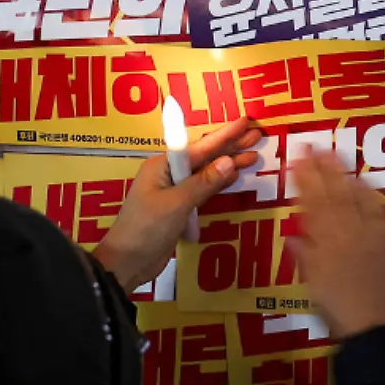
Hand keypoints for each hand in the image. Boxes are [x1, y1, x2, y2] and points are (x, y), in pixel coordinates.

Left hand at [93, 117, 262, 293]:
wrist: (126, 263)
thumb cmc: (146, 229)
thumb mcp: (176, 204)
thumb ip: (203, 183)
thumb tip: (229, 162)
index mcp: (163, 166)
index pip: (200, 146)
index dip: (225, 135)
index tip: (245, 122)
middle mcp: (168, 174)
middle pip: (204, 156)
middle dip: (230, 146)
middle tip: (257, 136)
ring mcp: (174, 192)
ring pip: (206, 173)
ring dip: (228, 165)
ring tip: (253, 156)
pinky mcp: (179, 209)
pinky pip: (203, 190)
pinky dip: (220, 184)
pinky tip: (235, 177)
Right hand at [290, 149, 384, 338]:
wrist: (379, 329)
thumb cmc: (341, 312)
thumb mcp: (314, 286)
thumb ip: (305, 258)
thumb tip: (295, 238)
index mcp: (326, 243)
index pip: (312, 203)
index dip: (304, 179)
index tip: (297, 158)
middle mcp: (349, 233)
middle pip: (335, 194)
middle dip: (324, 168)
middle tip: (316, 146)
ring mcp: (373, 236)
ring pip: (358, 198)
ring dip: (346, 176)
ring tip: (338, 158)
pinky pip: (380, 212)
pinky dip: (373, 195)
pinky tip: (369, 185)